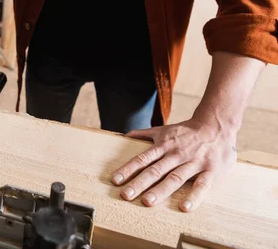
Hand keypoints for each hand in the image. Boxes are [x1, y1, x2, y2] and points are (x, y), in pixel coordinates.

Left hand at [111, 117, 237, 211]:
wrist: (217, 125)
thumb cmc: (188, 132)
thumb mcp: (165, 130)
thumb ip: (145, 134)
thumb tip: (125, 135)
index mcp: (164, 146)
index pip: (142, 159)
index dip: (128, 169)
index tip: (115, 180)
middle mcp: (176, 155)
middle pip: (155, 170)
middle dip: (139, 183)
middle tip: (125, 195)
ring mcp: (193, 162)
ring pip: (175, 178)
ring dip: (161, 190)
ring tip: (147, 202)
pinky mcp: (211, 170)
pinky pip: (201, 185)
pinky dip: (194, 196)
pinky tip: (184, 208)